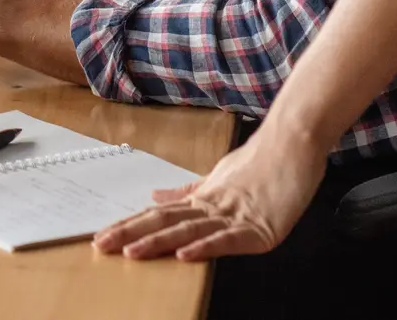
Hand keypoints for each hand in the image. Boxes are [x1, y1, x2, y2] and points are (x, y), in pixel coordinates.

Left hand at [90, 118, 327, 260]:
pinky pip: (227, 238)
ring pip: (189, 229)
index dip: (130, 225)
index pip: (159, 215)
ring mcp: (234, 216)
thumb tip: (155, 196)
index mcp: (202, 199)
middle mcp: (212, 207)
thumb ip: (189, 191)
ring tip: (132, 252)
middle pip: (165, 221)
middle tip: (102, 244)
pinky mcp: (259, 228)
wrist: (294, 142)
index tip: (102, 236)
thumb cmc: (261, 161)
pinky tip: (185, 254)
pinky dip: (205, 247)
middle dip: (132, 234)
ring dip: (159, 242)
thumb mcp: (219, 177)